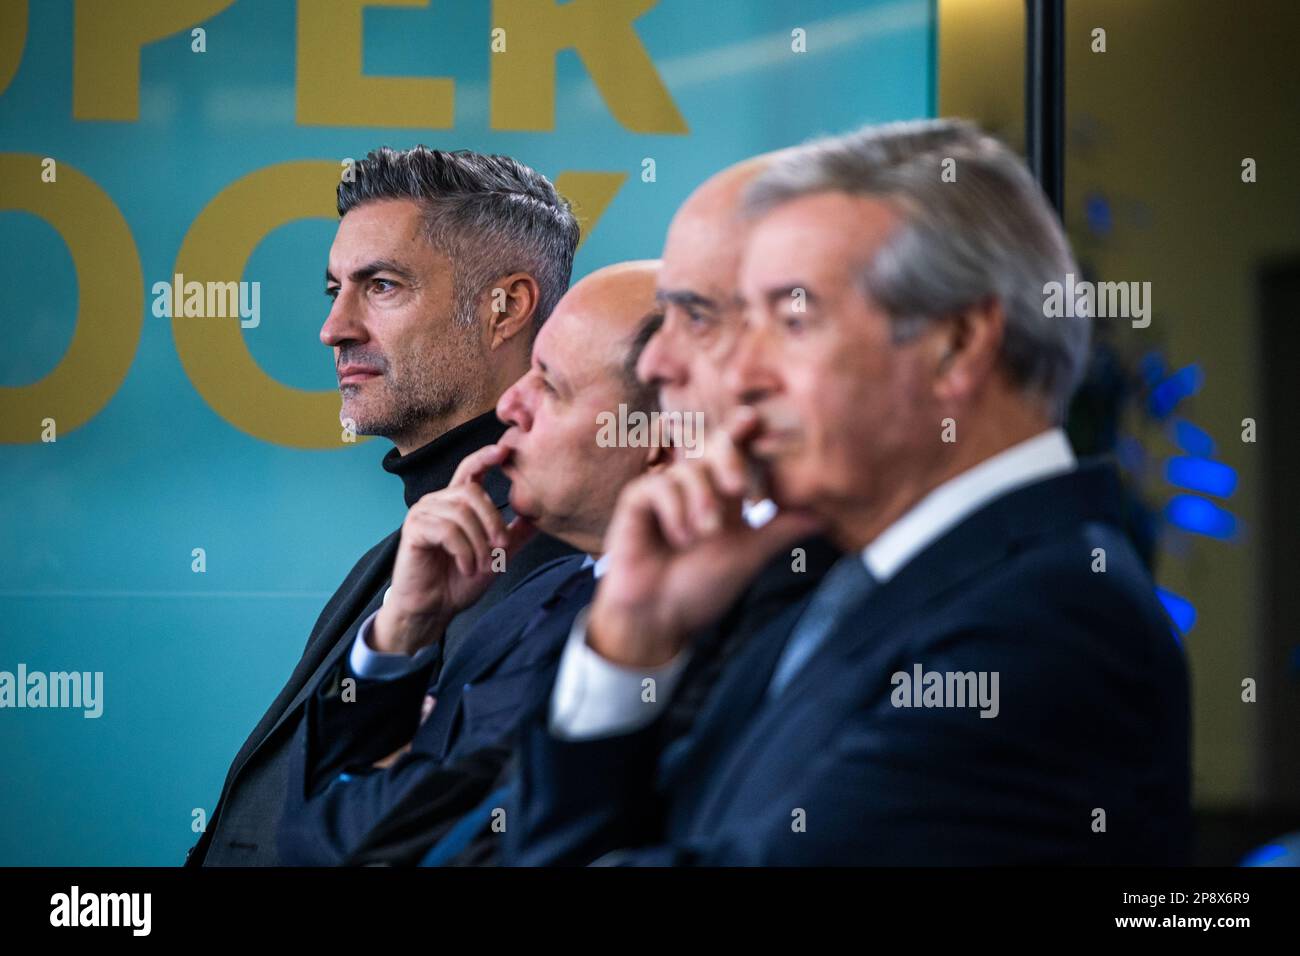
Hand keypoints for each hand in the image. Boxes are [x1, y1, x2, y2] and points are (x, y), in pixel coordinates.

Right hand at [371, 444, 534, 655]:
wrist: (434, 609)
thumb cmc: (459, 581)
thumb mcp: (496, 555)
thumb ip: (515, 534)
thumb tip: (539, 515)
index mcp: (456, 503)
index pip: (470, 469)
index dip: (485, 457)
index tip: (504, 450)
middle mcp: (437, 501)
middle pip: (472, 492)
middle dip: (492, 521)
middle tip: (501, 548)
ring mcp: (423, 513)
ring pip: (461, 513)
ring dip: (478, 543)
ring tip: (480, 565)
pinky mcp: (413, 529)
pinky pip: (447, 530)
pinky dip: (463, 551)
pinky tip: (466, 567)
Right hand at [587, 408, 821, 667]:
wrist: (660, 618)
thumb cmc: (701, 589)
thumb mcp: (748, 555)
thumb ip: (781, 529)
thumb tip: (826, 514)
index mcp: (723, 495)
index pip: (737, 453)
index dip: (744, 432)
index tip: (756, 418)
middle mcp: (693, 487)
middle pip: (713, 447)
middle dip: (729, 459)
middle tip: (739, 488)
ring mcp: (663, 492)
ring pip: (689, 470)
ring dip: (701, 502)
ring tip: (703, 535)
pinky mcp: (636, 501)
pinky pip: (659, 486)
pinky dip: (674, 510)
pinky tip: (678, 537)